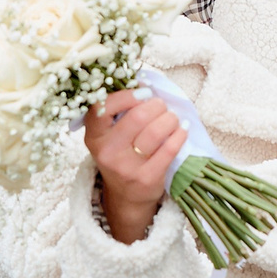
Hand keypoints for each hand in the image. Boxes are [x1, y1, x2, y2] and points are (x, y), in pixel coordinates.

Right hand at [83, 89, 186, 243]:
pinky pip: (169, 149)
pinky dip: (179, 134)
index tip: (143, 93)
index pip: (103, 108)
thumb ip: (119, 113)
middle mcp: (107, 152)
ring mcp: (126, 167)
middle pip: (137, 117)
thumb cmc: (121, 156)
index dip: (127, 96)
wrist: (126, 197)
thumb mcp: (109, 137)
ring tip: (172, 117)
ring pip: (155, 132)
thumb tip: (143, 81)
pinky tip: (182, 129)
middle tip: (161, 106)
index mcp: (94, 137)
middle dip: (156, 106)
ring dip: (170, 118)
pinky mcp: (146, 178)